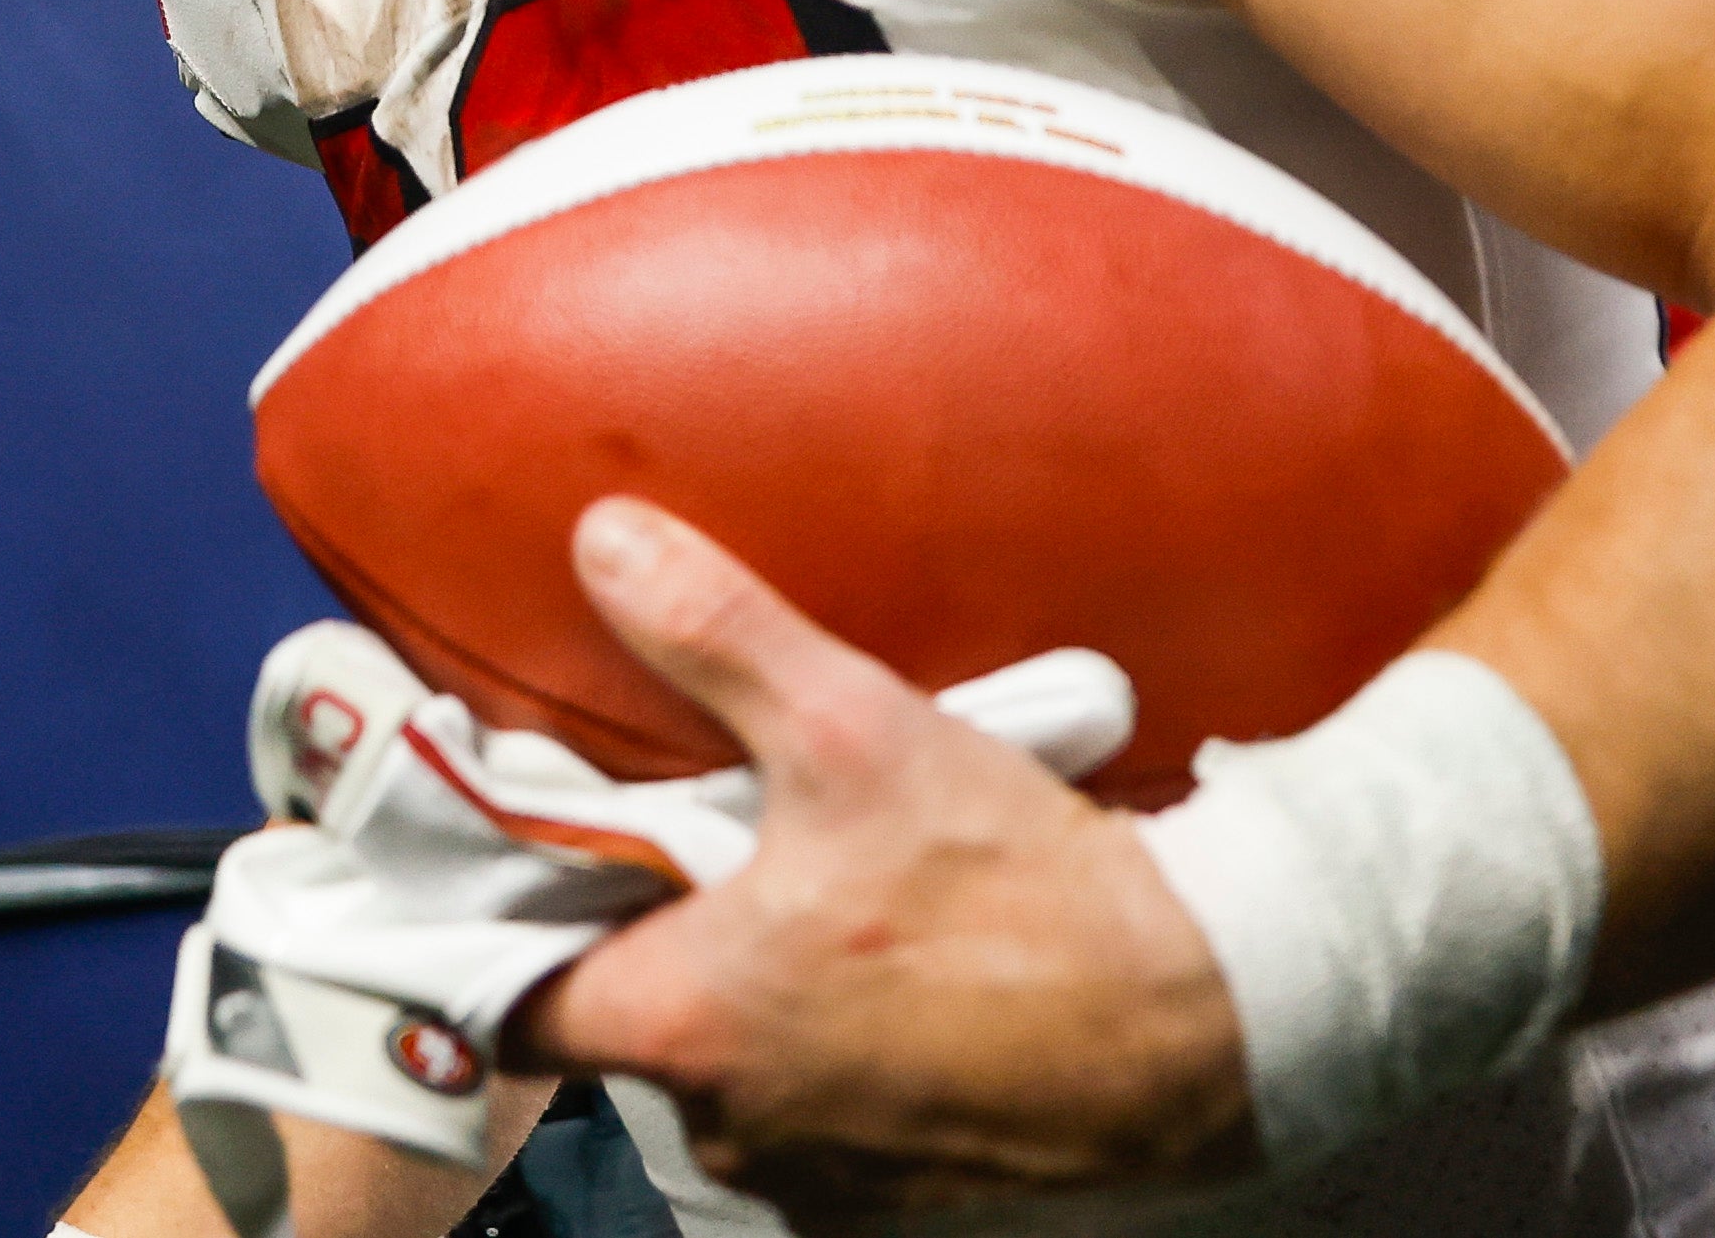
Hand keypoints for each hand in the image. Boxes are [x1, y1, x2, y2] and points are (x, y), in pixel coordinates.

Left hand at [513, 503, 1248, 1214]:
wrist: (1208, 1018)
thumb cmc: (1021, 891)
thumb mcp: (854, 727)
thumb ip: (712, 631)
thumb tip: (604, 542)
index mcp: (683, 1025)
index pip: (512, 1009)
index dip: (505, 940)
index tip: (533, 875)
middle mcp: (730, 1130)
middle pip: (630, 1039)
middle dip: (657, 954)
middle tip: (712, 860)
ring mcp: (818, 1186)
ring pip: (732, 1087)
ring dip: (756, 1013)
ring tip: (823, 916)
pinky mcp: (902, 1208)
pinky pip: (824, 1133)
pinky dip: (841, 1068)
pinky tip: (898, 988)